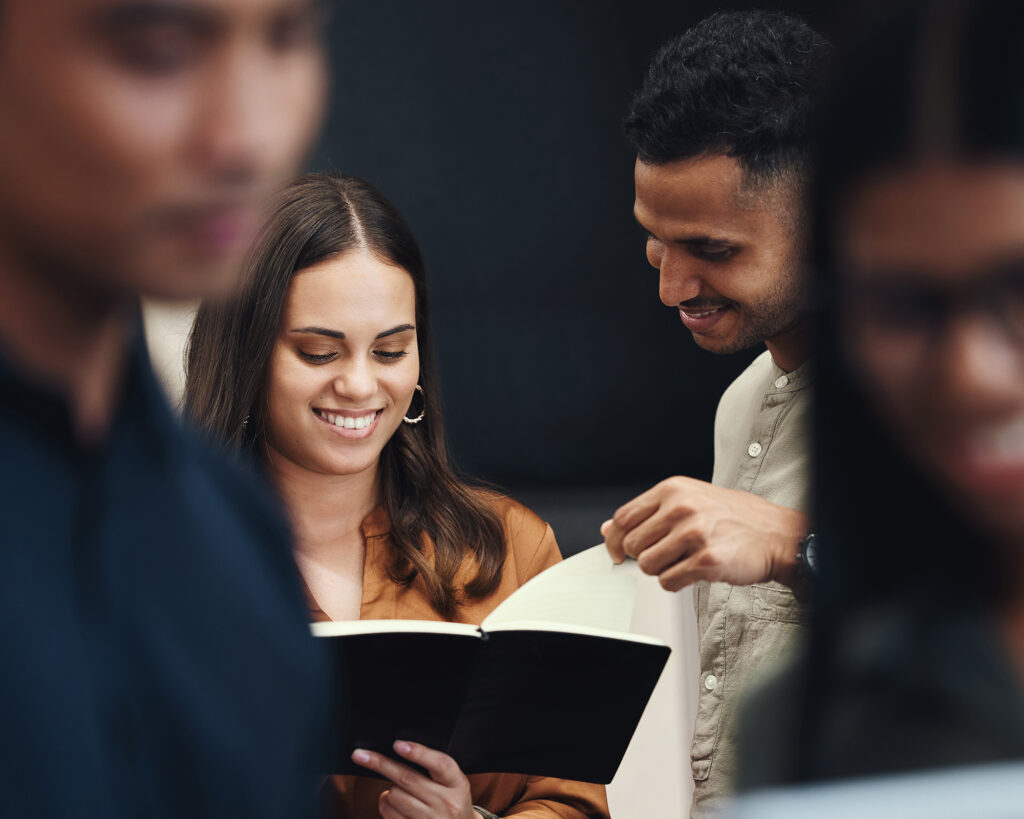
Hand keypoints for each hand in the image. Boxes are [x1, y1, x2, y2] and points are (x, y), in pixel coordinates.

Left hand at [352, 741, 475, 818]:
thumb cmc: (450, 802)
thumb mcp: (452, 783)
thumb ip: (434, 768)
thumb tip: (399, 750)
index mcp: (457, 784)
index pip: (440, 764)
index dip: (419, 753)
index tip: (398, 744)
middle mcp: (446, 803)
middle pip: (407, 778)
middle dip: (381, 764)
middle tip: (360, 755)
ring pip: (395, 796)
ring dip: (390, 789)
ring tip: (400, 791)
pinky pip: (389, 813)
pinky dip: (385, 804)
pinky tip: (395, 804)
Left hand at [601, 476, 807, 591]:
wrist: (774, 534)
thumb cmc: (732, 518)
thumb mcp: (688, 501)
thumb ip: (648, 513)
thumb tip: (609, 529)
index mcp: (673, 490)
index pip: (624, 517)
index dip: (615, 540)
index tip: (617, 552)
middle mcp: (681, 508)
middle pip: (633, 545)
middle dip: (644, 557)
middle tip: (665, 556)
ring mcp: (694, 534)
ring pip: (648, 566)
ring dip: (661, 570)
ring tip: (682, 561)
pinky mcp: (706, 560)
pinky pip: (668, 582)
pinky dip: (675, 583)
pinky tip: (692, 572)